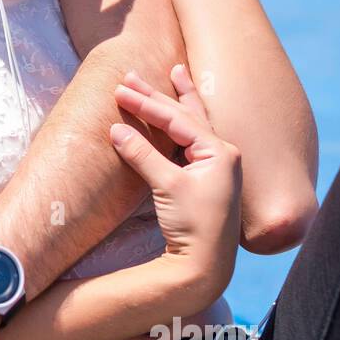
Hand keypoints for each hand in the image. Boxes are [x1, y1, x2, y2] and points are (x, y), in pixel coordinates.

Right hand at [110, 63, 242, 304]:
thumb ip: (142, 154)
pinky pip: (192, 140)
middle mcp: (224, 154)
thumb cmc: (192, 226)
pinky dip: (182, 124)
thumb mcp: (166, 186)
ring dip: (177, 101)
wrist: (205, 266)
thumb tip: (116, 129)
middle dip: (159, 95)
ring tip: (176, 73)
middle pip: (186, 115)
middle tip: (132, 75)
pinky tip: (181, 111)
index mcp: (220, 152)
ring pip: (193, 124)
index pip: (178, 119)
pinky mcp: (208, 179)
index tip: (120, 91)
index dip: (147, 104)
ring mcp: (218, 166)